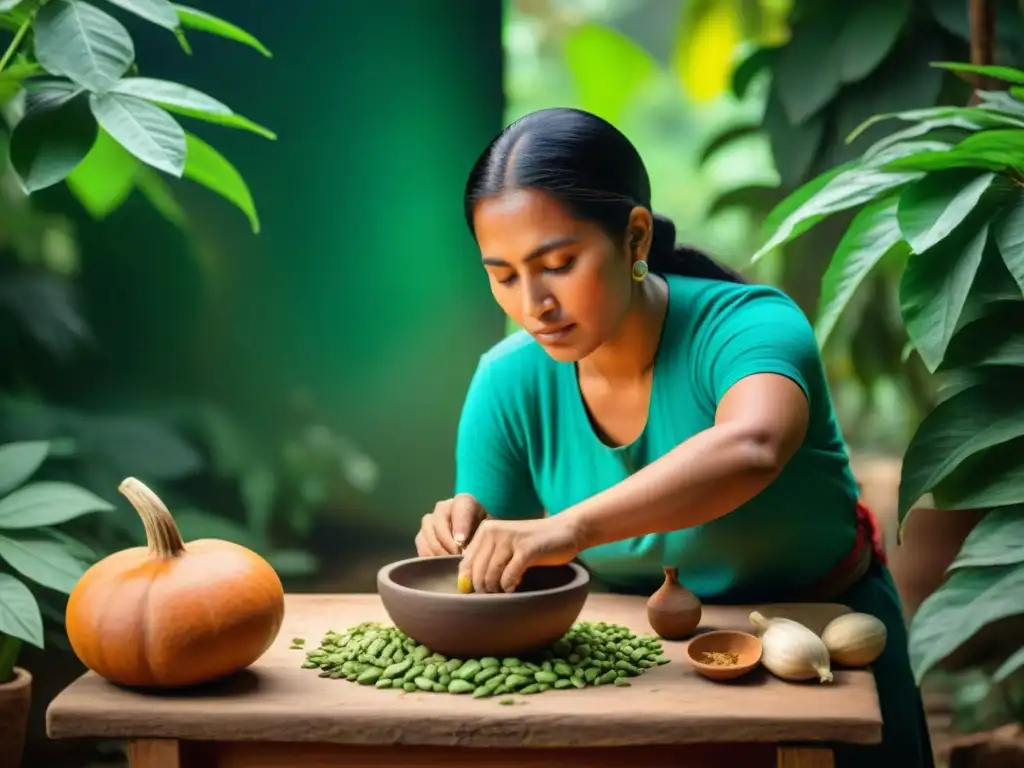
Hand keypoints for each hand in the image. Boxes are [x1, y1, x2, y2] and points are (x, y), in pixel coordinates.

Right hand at [415, 494, 487, 556]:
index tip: (462, 542)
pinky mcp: (422, 536)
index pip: (461, 506)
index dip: (460, 524)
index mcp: (464, 502)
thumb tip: (467, 552)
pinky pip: (421, 544)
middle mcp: (444, 507)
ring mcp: (431, 521)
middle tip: (456, 557)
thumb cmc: (485, 537)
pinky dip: (429, 556)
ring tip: (449, 563)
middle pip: (439, 519)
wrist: (477, 544)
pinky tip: (440, 565)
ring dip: (438, 549)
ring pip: (427, 531)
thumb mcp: (489, 534)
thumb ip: (481, 538)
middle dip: (447, 540)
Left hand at [459, 515, 582, 593]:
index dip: (470, 583)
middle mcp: (494, 532)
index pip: (465, 564)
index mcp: (485, 531)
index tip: (482, 592)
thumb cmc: (531, 545)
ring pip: (491, 576)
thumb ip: (484, 561)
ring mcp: (511, 539)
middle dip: (485, 589)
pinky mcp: (527, 549)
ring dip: (498, 589)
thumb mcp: (504, 548)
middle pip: (477, 573)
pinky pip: (509, 577)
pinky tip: (516, 585)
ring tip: (507, 589)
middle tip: (497, 593)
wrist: (564, 531)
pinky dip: (510, 586)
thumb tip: (464, 586)